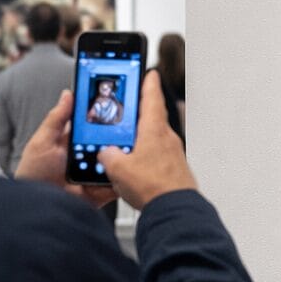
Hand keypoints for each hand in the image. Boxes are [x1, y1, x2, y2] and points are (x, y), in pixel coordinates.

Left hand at [14, 90, 117, 210]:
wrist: (39, 206)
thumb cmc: (34, 174)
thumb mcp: (42, 141)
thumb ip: (57, 118)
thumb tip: (68, 94)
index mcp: (74, 141)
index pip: (93, 124)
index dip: (104, 114)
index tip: (116, 102)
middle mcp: (88, 155)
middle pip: (110, 140)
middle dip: (119, 134)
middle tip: (128, 125)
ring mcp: (98, 172)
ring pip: (119, 158)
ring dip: (124, 153)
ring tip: (129, 146)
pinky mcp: (105, 188)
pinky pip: (120, 180)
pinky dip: (126, 174)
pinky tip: (129, 166)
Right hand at [96, 71, 196, 210]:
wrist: (175, 210)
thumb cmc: (154, 187)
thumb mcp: (118, 168)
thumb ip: (107, 156)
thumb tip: (105, 154)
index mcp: (155, 130)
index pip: (152, 98)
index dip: (149, 83)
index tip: (149, 72)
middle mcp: (168, 139)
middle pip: (153, 118)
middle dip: (141, 112)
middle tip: (132, 106)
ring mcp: (173, 155)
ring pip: (155, 139)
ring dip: (142, 138)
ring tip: (126, 143)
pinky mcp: (175, 170)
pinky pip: (158, 157)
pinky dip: (147, 157)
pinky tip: (136, 168)